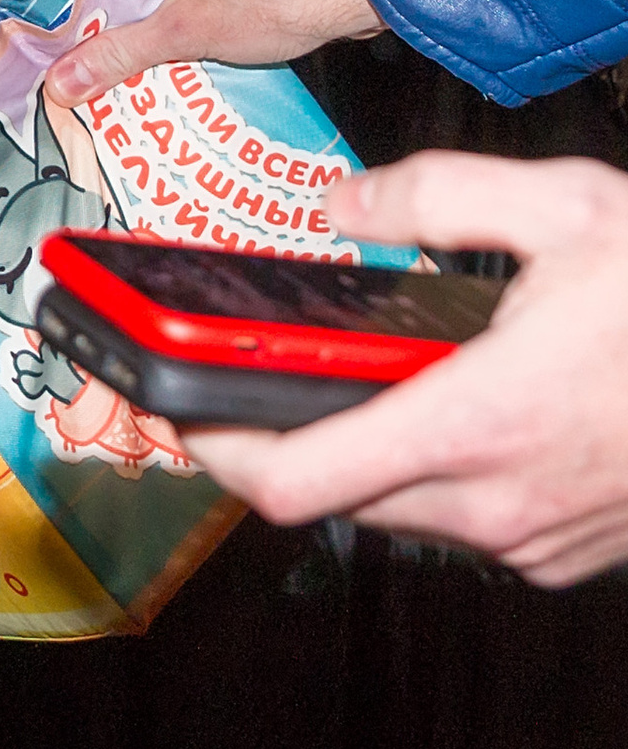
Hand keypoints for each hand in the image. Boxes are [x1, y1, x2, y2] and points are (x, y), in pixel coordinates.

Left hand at [178, 152, 627, 586]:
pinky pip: (467, 524)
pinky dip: (434, 472)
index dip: (215, 452)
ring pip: (400, 513)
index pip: (295, 482)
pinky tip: (446, 403)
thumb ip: (429, 196)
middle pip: (335, 498)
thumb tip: (338, 205)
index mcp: (470, 425)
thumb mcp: (560, 204)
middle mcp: (497, 505)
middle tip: (244, 372)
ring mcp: (541, 542)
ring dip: (361, 454)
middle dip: (280, 438)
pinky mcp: (575, 553)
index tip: (173, 407)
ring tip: (347, 375)